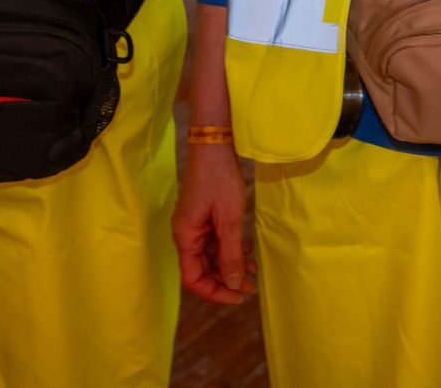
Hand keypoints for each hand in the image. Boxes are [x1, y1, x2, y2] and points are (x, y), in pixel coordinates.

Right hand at [173, 141, 254, 303]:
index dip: (214, 292)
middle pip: (202, 269)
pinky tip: (248, 254)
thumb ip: (230, 254)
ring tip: (255, 271)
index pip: (194, 278)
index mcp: (185, 237)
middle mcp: (186, 234)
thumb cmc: (219, 180)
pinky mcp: (204, 217)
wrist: (215, 145)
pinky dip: (231, 250)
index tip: (237, 296)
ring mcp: (194, 225)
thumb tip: (233, 284)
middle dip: (226, 280)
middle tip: (252, 286)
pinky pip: (215, 241)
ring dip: (231, 265)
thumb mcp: (229, 220)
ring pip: (211, 256)